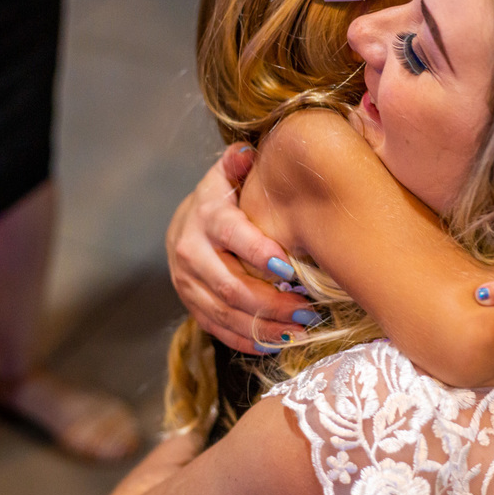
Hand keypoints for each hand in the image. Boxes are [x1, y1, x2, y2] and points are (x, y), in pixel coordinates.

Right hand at [166, 143, 317, 354]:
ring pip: (226, 313)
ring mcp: (189, 284)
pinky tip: (278, 342)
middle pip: (231, 285)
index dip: (261, 254)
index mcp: (206, 219)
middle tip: (308, 311)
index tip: (292, 271)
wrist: (185, 226)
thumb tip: (246, 152)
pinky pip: (219, 330)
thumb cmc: (222, 200)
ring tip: (300, 331)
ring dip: (265, 327)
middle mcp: (192, 254)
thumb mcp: (227, 177)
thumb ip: (238, 164)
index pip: (233, 237)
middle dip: (272, 302)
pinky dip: (249, 340)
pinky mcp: (193, 306)